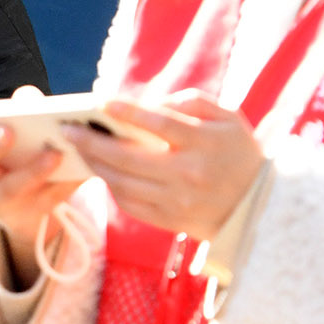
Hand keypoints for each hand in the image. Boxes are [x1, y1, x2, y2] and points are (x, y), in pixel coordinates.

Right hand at [0, 85, 87, 283]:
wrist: (25, 207)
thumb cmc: (16, 154)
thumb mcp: (15, 129)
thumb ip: (20, 110)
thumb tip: (28, 97)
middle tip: (8, 131)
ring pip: (10, 188)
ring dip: (32, 171)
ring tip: (55, 154)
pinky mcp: (26, 214)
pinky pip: (46, 200)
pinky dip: (64, 185)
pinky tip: (81, 171)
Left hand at [64, 91, 265, 242]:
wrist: (257, 207)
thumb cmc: (238, 153)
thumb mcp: (228, 119)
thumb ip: (191, 102)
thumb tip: (150, 103)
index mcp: (204, 145)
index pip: (161, 124)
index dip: (128, 112)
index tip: (100, 102)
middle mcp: (188, 175)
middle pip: (129, 158)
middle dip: (92, 142)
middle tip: (67, 129)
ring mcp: (176, 202)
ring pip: (122, 183)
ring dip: (95, 165)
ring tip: (77, 149)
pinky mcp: (168, 221)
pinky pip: (129, 203)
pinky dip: (111, 186)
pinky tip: (100, 171)